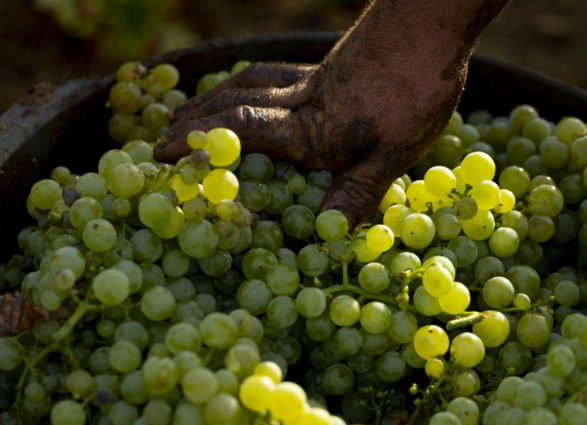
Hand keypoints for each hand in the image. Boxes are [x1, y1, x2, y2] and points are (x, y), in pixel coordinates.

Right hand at [154, 0, 511, 225]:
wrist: (428, 26)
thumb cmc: (416, 89)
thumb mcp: (393, 153)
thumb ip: (356, 192)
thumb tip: (326, 236)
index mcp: (308, 129)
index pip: (239, 133)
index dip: (198, 144)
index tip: (161, 156)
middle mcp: (298, 102)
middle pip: (230, 106)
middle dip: (192, 123)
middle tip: (159, 139)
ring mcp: (309, 80)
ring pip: (245, 85)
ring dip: (210, 100)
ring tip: (186, 113)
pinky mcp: (324, 68)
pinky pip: (267, 74)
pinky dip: (243, 83)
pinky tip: (246, 86)